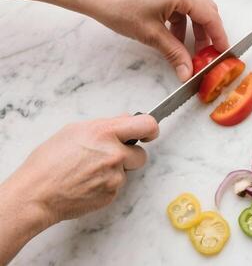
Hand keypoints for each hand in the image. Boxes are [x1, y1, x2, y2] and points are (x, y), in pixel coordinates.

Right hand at [3, 114, 157, 224]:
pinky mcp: (112, 194)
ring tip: (89, 171)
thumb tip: (125, 120)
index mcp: (105, 133)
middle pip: (141, 154)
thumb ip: (105, 125)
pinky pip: (116, 186)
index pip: (147, 124)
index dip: (151, 129)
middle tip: (108, 157)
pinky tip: (86, 183)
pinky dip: (105, 184)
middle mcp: (115, 154)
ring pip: (127, 171)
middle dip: (129, 155)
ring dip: (115, 170)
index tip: (149, 133)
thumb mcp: (74, 131)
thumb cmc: (48, 162)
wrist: (36, 194)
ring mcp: (115, 176)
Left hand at [84, 0, 228, 81]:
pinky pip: (181, 1)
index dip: (219, 37)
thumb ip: (174, 54)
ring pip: (194, 6)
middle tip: (207, 54)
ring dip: (194, 28)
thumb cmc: (117, 6)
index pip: (211, 17)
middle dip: (207, 34)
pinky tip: (173, 35)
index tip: (224, 52)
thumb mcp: (151, 35)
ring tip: (187, 49)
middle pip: (206, 10)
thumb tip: (187, 72)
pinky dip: (182, 19)